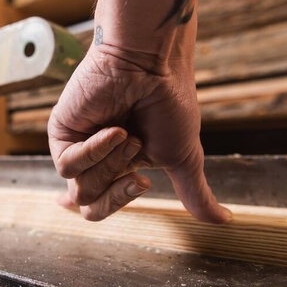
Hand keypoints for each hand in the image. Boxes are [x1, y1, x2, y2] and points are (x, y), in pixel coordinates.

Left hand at [48, 35, 231, 222]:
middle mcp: (93, 160)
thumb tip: (226, 221)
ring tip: (129, 134)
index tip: (139, 181)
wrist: (153, 64)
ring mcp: (75, 146)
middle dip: (121, 193)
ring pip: (82, 189)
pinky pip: (68, 165)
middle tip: (141, 174)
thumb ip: (195, 193)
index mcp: (117, 168)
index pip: (100, 205)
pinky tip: (115, 129)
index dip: (114, 203)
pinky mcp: (61, 132)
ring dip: (114, 164)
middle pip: (91, 207)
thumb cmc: (167, 103)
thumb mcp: (183, 157)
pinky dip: (97, 151)